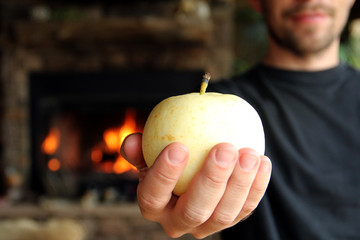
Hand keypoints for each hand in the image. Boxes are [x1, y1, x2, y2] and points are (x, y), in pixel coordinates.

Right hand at [121, 133, 271, 238]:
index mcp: (154, 206)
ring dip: (240, 184)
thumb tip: (133, 142)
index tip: (179, 146)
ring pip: (224, 215)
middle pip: (193, 211)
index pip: (153, 196)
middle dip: (211, 180)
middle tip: (224, 149)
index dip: (164, 174)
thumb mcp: (151, 150)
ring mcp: (206, 226)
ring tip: (249, 154)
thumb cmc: (170, 156)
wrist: (192, 168)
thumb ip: (141, 148)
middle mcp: (178, 222)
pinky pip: (245, 209)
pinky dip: (256, 187)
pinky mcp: (229, 220)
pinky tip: (262, 161)